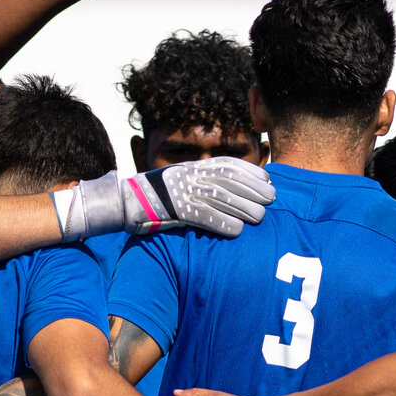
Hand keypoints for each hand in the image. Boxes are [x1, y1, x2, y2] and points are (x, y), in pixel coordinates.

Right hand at [70, 160, 274, 240]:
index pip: (228, 164)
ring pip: (221, 197)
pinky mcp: (174, 210)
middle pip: (230, 180)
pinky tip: (237, 231)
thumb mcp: (182, 181)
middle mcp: (189, 175)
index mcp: (192, 166)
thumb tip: (233, 192)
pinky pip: (204, 216)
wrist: (124, 203)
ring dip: (244, 207)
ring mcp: (181, 192)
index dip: (250, 171)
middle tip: (271, 200)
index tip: (268, 180)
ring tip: (260, 217)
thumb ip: (204, 183)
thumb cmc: (157, 197)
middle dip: (254, 189)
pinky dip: (223, 223)